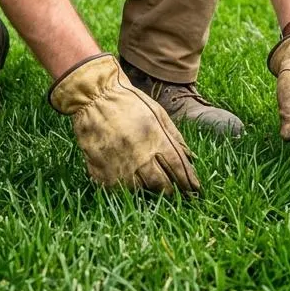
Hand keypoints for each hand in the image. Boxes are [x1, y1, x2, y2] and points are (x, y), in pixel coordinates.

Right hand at [48, 53, 200, 194]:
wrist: (95, 97)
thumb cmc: (129, 102)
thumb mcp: (157, 112)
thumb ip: (174, 136)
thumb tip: (190, 157)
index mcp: (155, 137)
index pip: (177, 166)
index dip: (187, 181)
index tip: (194, 190)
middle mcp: (139, 154)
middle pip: (160, 183)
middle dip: (170, 190)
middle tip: (174, 192)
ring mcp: (120, 165)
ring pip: (140, 189)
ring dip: (148, 189)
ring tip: (151, 186)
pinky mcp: (102, 172)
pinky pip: (118, 189)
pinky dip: (125, 187)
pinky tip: (128, 181)